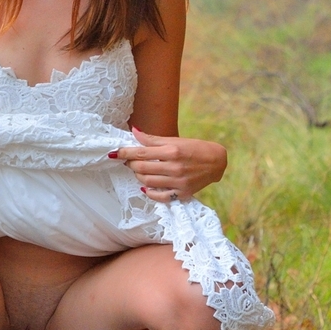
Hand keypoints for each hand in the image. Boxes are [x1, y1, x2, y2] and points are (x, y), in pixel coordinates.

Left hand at [112, 127, 226, 202]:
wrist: (217, 162)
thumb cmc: (194, 148)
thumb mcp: (175, 140)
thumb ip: (152, 139)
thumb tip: (134, 132)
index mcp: (171, 151)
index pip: (140, 152)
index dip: (124, 153)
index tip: (113, 153)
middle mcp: (174, 167)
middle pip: (141, 168)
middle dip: (130, 164)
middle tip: (129, 161)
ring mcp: (178, 182)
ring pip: (147, 182)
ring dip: (138, 176)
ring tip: (139, 171)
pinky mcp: (182, 193)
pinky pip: (160, 197)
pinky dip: (149, 192)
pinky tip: (146, 186)